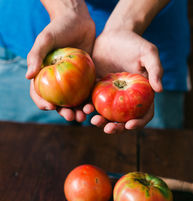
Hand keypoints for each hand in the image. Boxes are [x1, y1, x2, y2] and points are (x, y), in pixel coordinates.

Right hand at [26, 3, 95, 121]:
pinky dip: (90, 101)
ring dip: (78, 111)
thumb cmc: (59, 28)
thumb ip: (35, 56)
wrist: (79, 21)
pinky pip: (88, 93)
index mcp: (43, 76)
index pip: (39, 94)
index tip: (51, 107)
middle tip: (71, 117)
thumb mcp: (45, 39)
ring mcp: (72, 83)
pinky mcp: (86, 80)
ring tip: (85, 115)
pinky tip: (94, 106)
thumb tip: (28, 76)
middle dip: (64, 113)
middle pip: (58, 103)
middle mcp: (57, 82)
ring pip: (74, 102)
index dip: (43, 103)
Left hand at [91, 29, 162, 132]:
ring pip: (107, 115)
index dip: (138, 123)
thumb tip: (160, 90)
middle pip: (123, 120)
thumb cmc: (134, 42)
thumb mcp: (148, 53)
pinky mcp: (97, 90)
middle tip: (107, 128)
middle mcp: (127, 99)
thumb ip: (155, 69)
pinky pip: (93, 103)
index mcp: (142, 94)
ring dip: (101, 122)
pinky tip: (84, 109)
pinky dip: (89, 109)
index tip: (129, 125)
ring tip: (93, 120)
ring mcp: (111, 96)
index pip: (144, 114)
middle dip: (116, 128)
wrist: (113, 34)